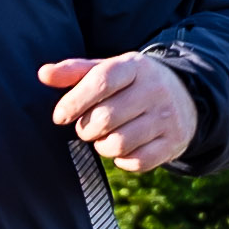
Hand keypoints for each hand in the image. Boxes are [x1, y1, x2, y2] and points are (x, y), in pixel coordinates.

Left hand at [40, 50, 198, 172]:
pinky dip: (123, 160)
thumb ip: (74, 71)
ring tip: (104, 137)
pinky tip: (123, 149)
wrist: (185, 97)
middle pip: (105, 118)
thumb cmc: (132, 84)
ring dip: (102, 146)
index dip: (74, 101)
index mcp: (134, 67)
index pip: (101, 81)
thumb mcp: (107, 70)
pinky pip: (137, 162)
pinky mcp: (173, 143)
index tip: (60, 116)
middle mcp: (154, 90)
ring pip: (119, 144)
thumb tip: (43, 74)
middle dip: (86, 129)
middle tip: (86, 127)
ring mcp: (167, 118)